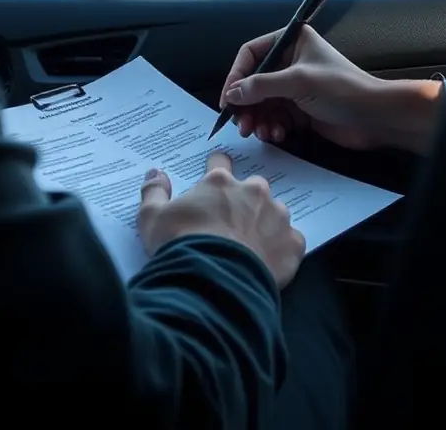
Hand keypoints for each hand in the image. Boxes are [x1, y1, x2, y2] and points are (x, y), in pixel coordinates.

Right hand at [138, 152, 305, 288]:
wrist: (213, 283)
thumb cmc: (180, 245)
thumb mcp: (152, 219)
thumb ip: (154, 192)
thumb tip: (156, 173)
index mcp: (220, 182)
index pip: (219, 162)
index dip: (215, 170)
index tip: (213, 184)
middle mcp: (254, 191)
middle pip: (252, 188)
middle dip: (243, 202)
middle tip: (230, 226)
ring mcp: (278, 216)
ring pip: (274, 213)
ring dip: (264, 225)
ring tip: (250, 249)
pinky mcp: (294, 244)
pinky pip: (291, 242)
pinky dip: (281, 250)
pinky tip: (268, 264)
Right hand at [220, 26, 444, 153]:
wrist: (375, 117)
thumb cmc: (343, 89)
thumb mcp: (299, 82)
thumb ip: (262, 85)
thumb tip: (233, 93)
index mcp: (292, 41)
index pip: (251, 53)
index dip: (236, 75)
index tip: (228, 98)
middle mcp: (291, 61)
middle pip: (254, 81)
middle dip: (246, 104)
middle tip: (241, 125)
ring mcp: (295, 86)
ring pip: (262, 102)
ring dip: (258, 119)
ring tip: (261, 133)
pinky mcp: (300, 108)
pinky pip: (275, 116)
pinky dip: (272, 127)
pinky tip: (277, 135)